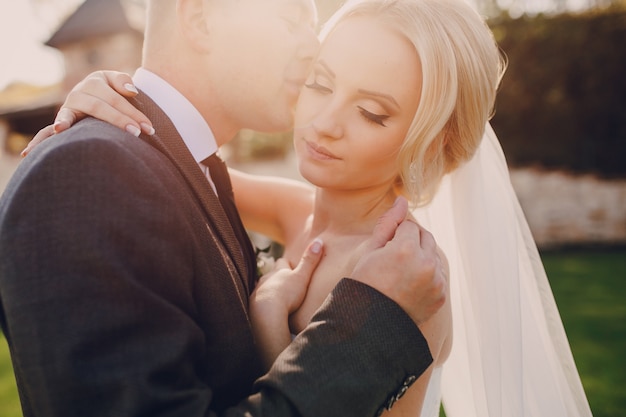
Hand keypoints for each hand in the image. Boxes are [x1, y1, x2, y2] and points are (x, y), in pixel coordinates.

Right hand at [22, 71, 153, 156]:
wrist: (92, 97)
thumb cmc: (108, 92)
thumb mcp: (114, 82)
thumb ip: (122, 81)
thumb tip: (131, 92)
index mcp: (96, 81)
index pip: (116, 99)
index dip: (133, 113)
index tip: (149, 128)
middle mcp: (81, 90)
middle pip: (103, 106)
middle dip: (122, 120)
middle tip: (138, 133)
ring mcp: (71, 102)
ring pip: (90, 109)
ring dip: (106, 122)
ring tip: (116, 137)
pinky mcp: (64, 115)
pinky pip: (62, 118)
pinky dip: (60, 122)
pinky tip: (60, 129)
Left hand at [250, 238, 323, 367]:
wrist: (267, 314)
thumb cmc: (287, 294)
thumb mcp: (302, 277)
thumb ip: (309, 261)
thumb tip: (319, 241)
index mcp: (278, 271)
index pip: (282, 263)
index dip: (286, 263)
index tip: (291, 264)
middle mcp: (266, 279)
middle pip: (271, 274)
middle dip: (277, 277)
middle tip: (284, 280)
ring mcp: (258, 292)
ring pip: (263, 287)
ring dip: (269, 290)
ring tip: (276, 296)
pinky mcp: (253, 306)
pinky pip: (258, 302)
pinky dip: (264, 303)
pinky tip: (268, 309)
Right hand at [350, 197, 446, 325]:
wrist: (369, 323)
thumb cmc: (363, 283)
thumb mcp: (369, 251)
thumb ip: (388, 222)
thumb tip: (402, 199)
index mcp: (406, 249)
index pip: (409, 226)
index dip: (394, 237)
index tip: (383, 252)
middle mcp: (426, 264)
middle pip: (425, 237)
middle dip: (411, 243)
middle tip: (392, 261)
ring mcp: (436, 281)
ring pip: (433, 255)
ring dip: (421, 258)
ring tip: (400, 274)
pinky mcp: (441, 295)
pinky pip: (437, 275)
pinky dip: (427, 276)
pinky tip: (408, 286)